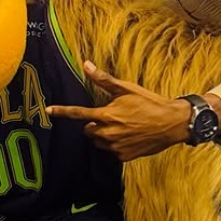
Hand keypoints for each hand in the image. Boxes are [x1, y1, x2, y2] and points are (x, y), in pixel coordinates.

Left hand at [45, 61, 191, 161]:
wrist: (172, 123)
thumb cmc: (149, 103)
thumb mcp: (127, 88)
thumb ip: (103, 79)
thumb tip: (86, 64)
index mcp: (106, 115)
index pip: (77, 114)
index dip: (61, 111)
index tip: (48, 110)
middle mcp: (107, 133)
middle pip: (88, 130)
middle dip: (94, 124)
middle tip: (112, 116)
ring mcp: (115, 147)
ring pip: (98, 142)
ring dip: (104, 135)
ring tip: (123, 126)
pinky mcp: (123, 156)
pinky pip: (111, 151)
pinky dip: (116, 144)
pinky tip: (130, 136)